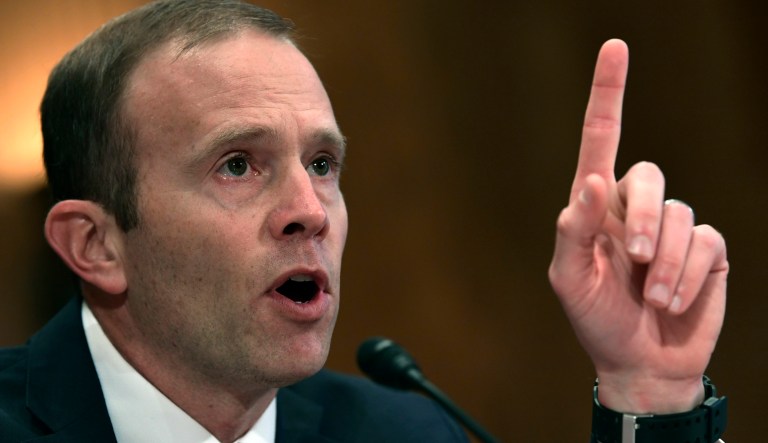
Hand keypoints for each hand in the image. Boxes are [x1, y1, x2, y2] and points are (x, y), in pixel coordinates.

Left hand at [548, 39, 727, 413]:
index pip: (601, 140)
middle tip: (636, 258)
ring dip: (664, 263)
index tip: (615, 48)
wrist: (639, 362)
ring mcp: (672, 228)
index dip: (608, 94)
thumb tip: (594, 180)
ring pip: (678, 213)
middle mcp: (633, 209)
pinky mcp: (705, 251)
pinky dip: (686, 278)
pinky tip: (671, 302)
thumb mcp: (568, 280)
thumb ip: (573, 230)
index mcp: (595, 208)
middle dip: (643, 217)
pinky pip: (704, 243)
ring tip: (650, 299)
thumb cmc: (596, 319)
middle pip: (648, 176)